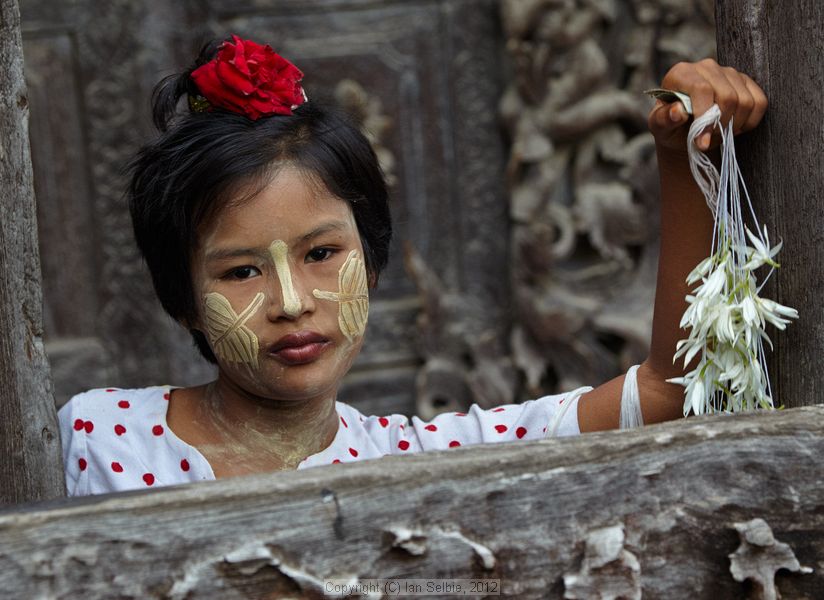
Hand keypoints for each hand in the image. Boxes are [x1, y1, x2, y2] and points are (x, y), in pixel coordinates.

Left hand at [648, 58, 767, 152]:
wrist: (686, 129)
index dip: (705, 117)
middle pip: (727, 96)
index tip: (701, 141)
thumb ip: (664, 119)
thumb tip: (677, 111)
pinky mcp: (746, 81)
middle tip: (708, 138)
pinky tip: (733, 127)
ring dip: (734, 125)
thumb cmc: (670, 126)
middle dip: (719, 125)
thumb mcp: (659, 127)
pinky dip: (749, 122)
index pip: (702, 89)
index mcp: (681, 73)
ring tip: (717, 132)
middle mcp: (706, 67)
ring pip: (745, 101)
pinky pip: (759, 103)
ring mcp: (729, 72)